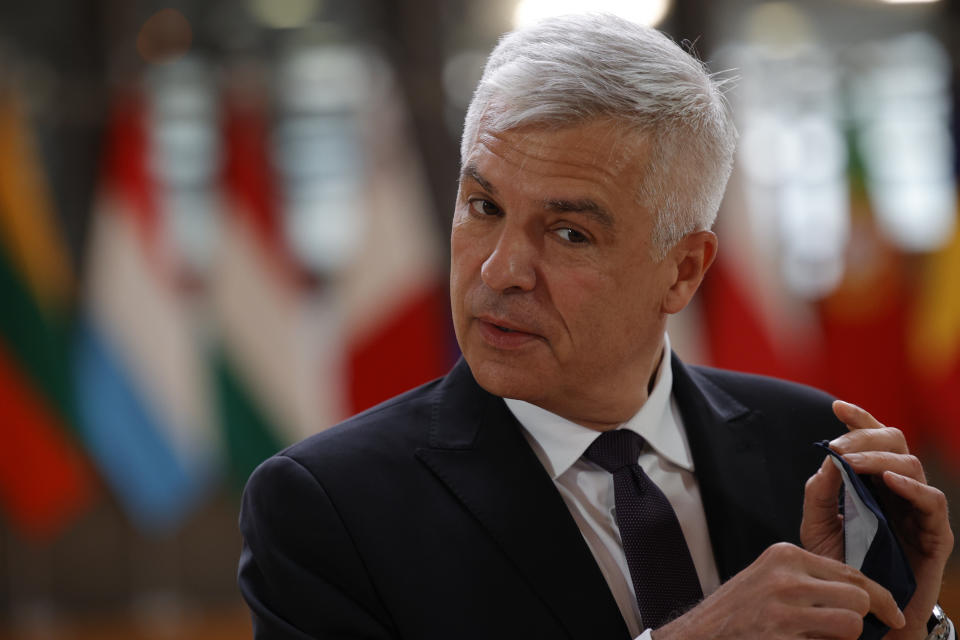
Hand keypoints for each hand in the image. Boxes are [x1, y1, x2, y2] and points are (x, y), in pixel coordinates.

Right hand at [651, 542, 903, 638]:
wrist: (699, 636)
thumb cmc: (736, 611)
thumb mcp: (769, 578)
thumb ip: (807, 577)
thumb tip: (858, 591)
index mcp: (784, 555)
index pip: (850, 572)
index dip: (879, 596)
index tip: (891, 612)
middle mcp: (785, 578)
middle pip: (858, 596)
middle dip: (864, 619)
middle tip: (862, 631)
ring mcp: (783, 610)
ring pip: (850, 624)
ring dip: (845, 639)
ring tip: (823, 638)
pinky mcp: (782, 638)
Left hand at [801, 400, 953, 639]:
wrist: (863, 611)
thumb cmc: (843, 567)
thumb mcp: (818, 529)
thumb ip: (819, 495)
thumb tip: (826, 460)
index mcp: (872, 482)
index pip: (871, 441)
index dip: (858, 420)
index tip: (836, 407)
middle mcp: (898, 490)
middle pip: (894, 443)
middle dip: (864, 436)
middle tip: (838, 445)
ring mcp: (919, 510)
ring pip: (911, 464)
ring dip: (879, 458)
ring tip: (853, 462)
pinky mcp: (935, 535)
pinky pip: (932, 502)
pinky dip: (911, 486)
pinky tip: (888, 480)